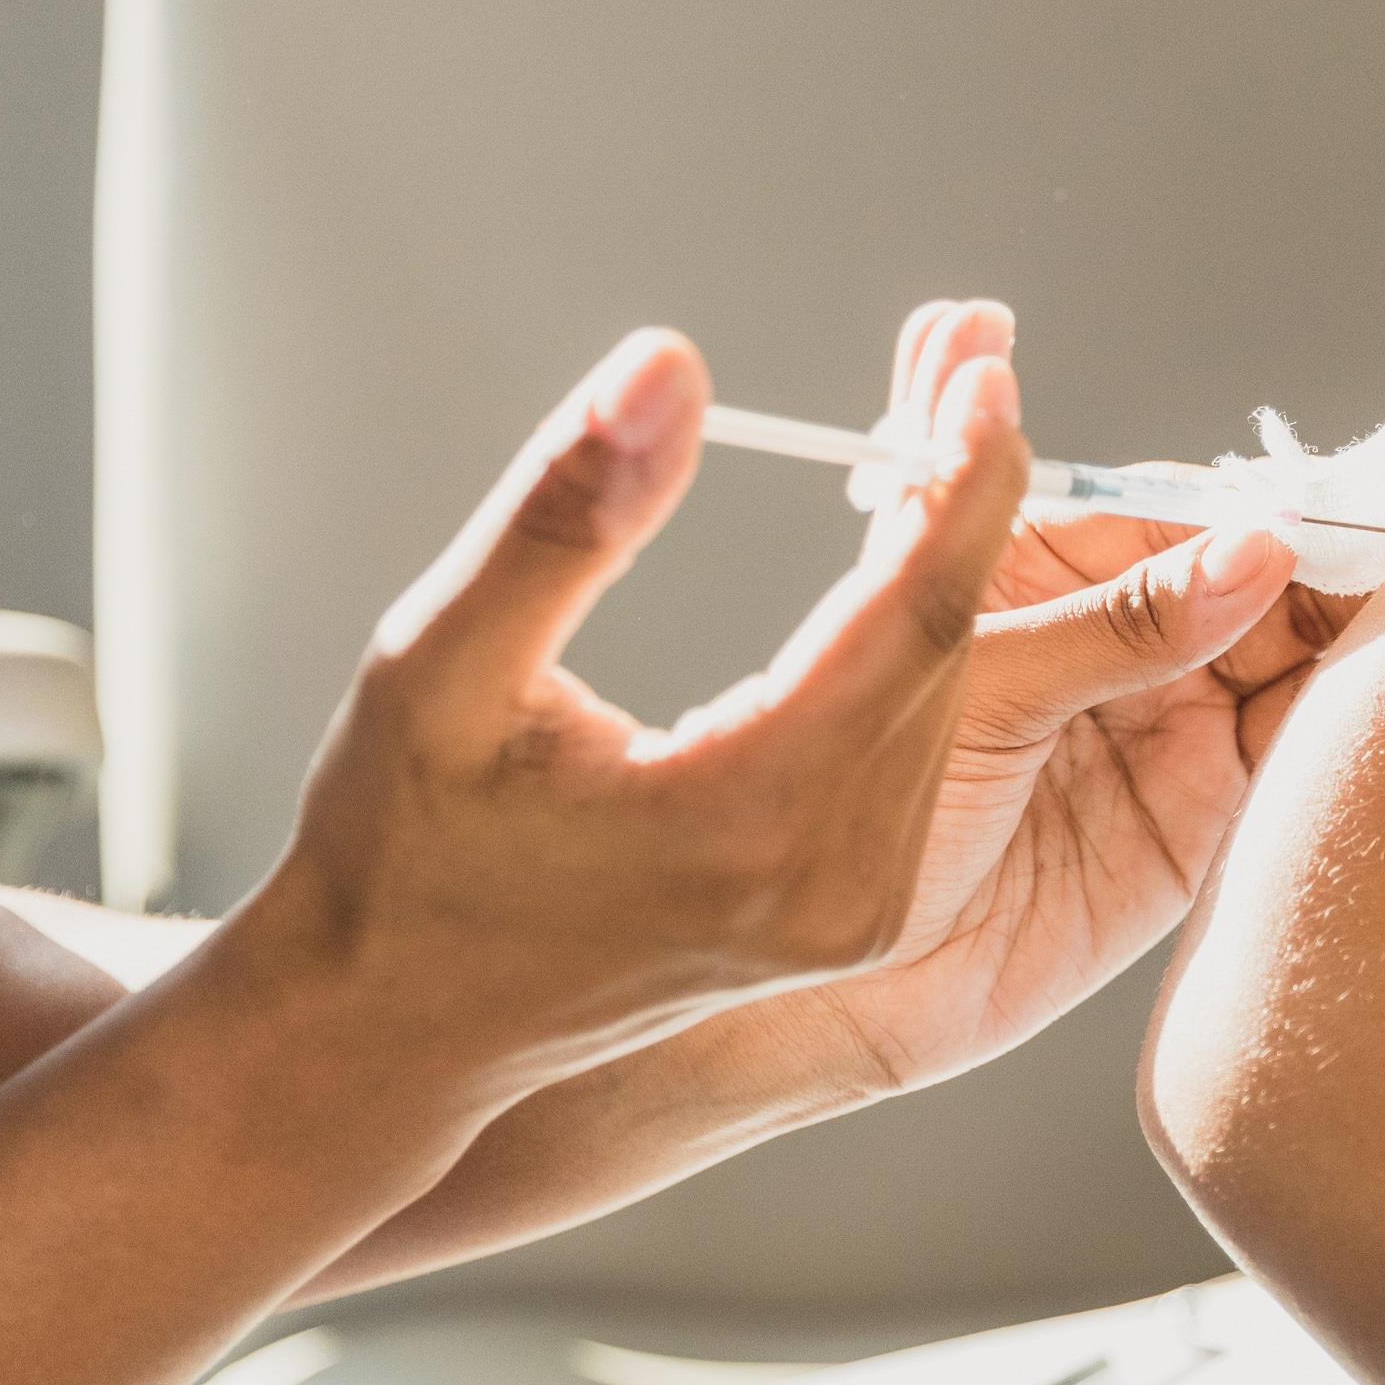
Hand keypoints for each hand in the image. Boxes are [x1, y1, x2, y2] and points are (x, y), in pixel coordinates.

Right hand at [254, 321, 1030, 1103]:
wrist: (396, 1024)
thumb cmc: (396, 850)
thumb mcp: (441, 663)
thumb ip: (563, 516)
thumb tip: (669, 367)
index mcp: (745, 818)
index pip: (909, 619)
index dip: (960, 484)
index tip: (987, 374)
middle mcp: (835, 880)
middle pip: (948, 649)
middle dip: (970, 492)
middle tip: (976, 360)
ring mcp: (857, 909)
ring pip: (945, 694)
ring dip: (950, 555)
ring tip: (945, 421)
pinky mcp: (855, 912)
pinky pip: (917, 742)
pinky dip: (918, 633)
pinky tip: (902, 540)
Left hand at [809, 302, 1364, 1090]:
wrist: (826, 983)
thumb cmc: (850, 806)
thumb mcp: (987, 681)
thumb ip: (1124, 617)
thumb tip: (1258, 547)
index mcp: (1047, 571)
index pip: (1182, 514)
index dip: (1265, 509)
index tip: (1348, 505)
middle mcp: (1116, 642)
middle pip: (1257, 583)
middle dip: (1330, 571)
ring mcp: (1165, 730)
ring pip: (1289, 665)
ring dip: (1353, 646)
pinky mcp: (1199, 824)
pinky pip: (1291, 762)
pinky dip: (1344, 736)